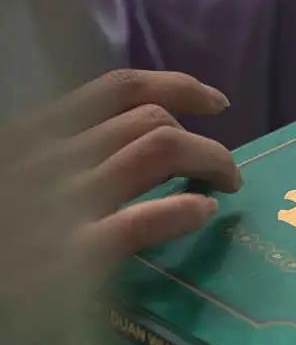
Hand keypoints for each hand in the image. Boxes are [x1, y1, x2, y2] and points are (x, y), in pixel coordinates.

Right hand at [18, 69, 240, 271]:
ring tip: (224, 187)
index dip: (178, 87)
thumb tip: (122, 147)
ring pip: (159, 151)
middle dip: (203, 142)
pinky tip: (201, 214)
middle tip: (223, 172)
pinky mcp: (71, 257)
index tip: (215, 102)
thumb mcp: (12, 175)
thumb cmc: (1, 227)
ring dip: (210, 162)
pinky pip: (141, 220)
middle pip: (151, 121)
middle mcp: (49, 157)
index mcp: (33, 135)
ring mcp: (60, 204)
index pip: (117, 89)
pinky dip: (184, 210)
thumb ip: (55, 158)